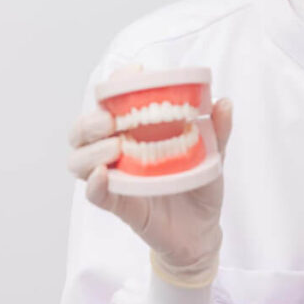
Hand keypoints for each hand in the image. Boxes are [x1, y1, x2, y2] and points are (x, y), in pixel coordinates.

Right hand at [67, 65, 232, 284]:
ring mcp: (116, 178)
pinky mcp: (120, 206)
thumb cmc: (199, 184)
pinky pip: (96, 195)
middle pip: (83, 130)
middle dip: (90, 120)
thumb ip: (218, 129)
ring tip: (115, 147)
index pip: (111, 102)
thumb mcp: (214, 153)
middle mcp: (117, 151)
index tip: (134, 73)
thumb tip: (224, 102)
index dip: (115, 84)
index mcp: (135, 131)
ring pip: (79, 160)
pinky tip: (104, 174)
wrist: (204, 230)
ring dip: (90, 150)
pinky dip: (94, 184)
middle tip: (111, 120)